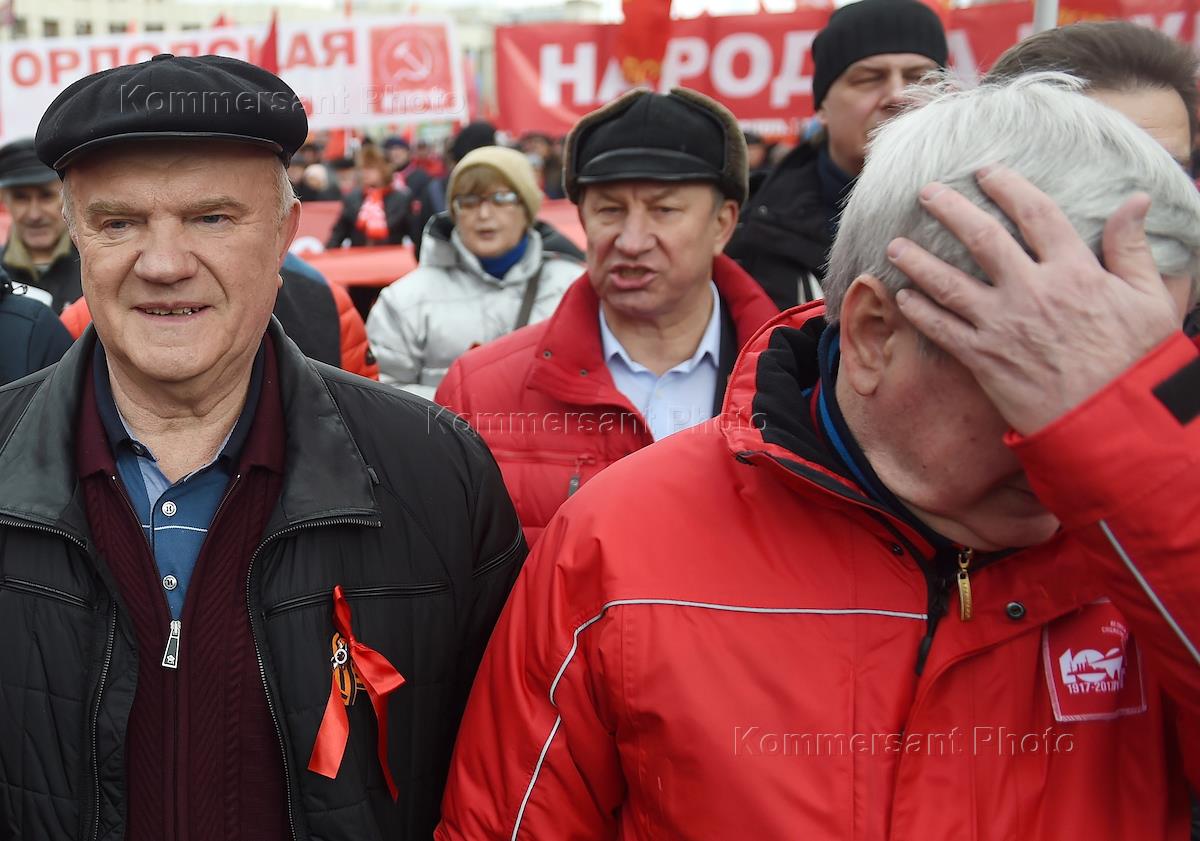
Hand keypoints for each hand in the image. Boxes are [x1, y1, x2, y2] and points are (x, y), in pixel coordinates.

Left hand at [890, 165, 1181, 434]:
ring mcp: (1002, 325)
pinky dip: (919, 311)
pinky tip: (901, 296)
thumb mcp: (1150, 300)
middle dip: (950, 210)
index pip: (1036, 214)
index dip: (1008, 187)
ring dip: (918, 261)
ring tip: (894, 244)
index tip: (986, 172)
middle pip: (983, 238)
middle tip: (926, 192)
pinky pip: (942, 329)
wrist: (1110, 422)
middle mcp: (1032, 291)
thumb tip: (1134, 200)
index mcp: (1075, 271)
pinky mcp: (983, 359)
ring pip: (949, 282)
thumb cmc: (1135, 362)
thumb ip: (1133, 249)